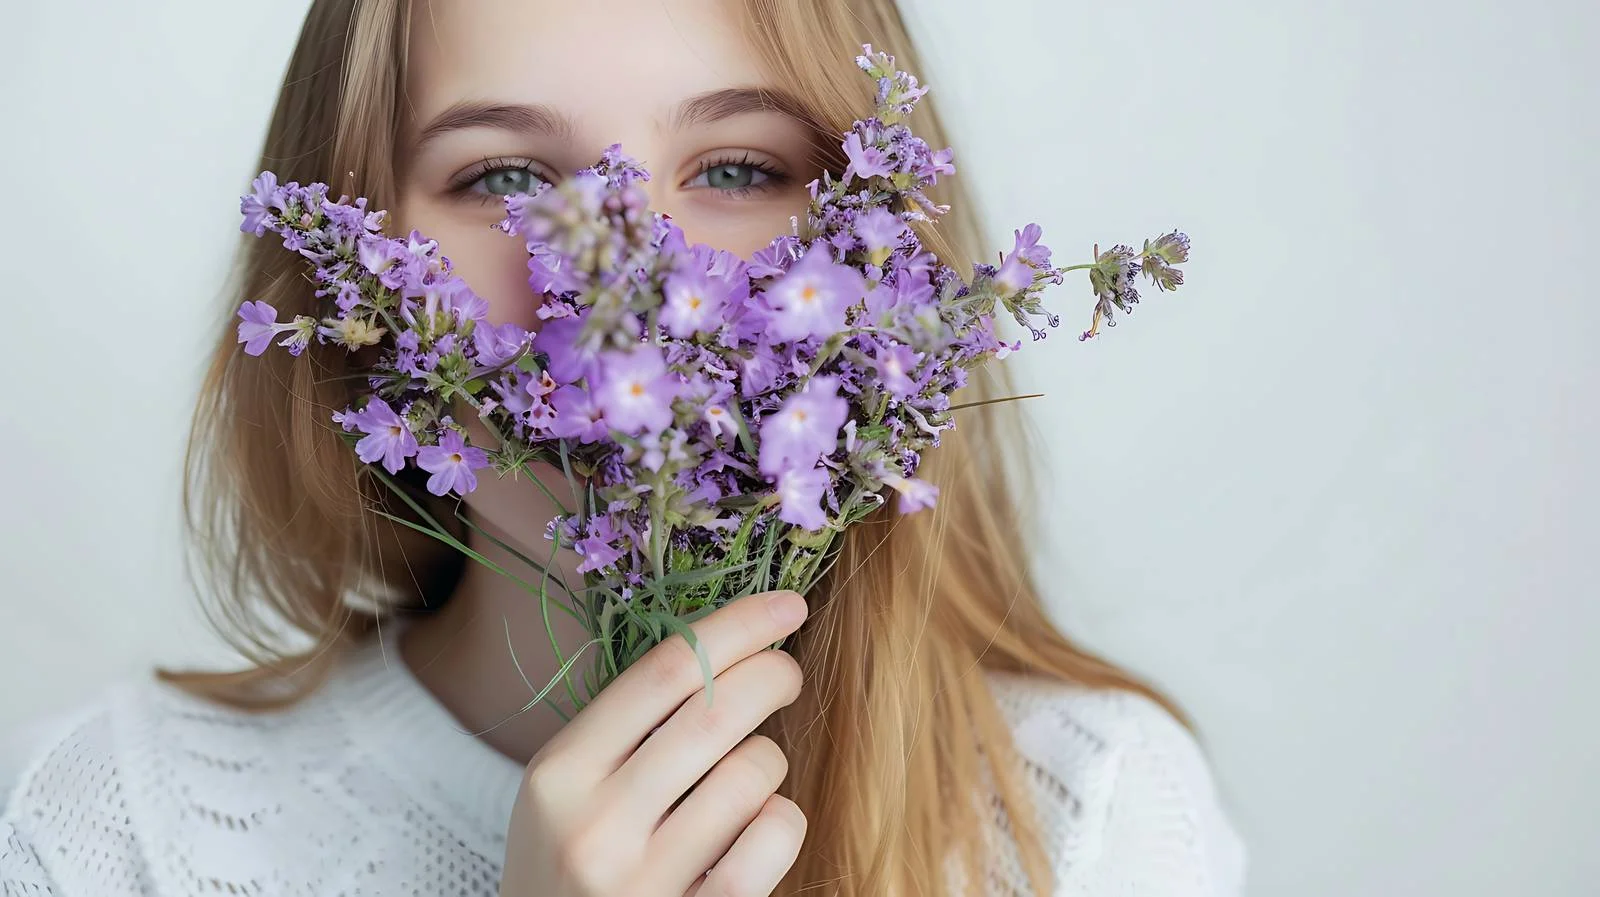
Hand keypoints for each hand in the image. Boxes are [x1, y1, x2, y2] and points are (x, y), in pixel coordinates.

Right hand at [499, 589, 809, 896]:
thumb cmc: (572, 864)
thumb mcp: (568, 792)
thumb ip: (628, 727)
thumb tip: (727, 641)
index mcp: (559, 773)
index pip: (665, 668)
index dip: (738, 624)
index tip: (786, 604)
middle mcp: (594, 825)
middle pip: (716, 710)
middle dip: (772, 675)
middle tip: (787, 672)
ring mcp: (642, 882)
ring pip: (752, 774)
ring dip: (770, 760)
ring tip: (750, 772)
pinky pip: (771, 841)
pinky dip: (780, 821)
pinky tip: (757, 827)